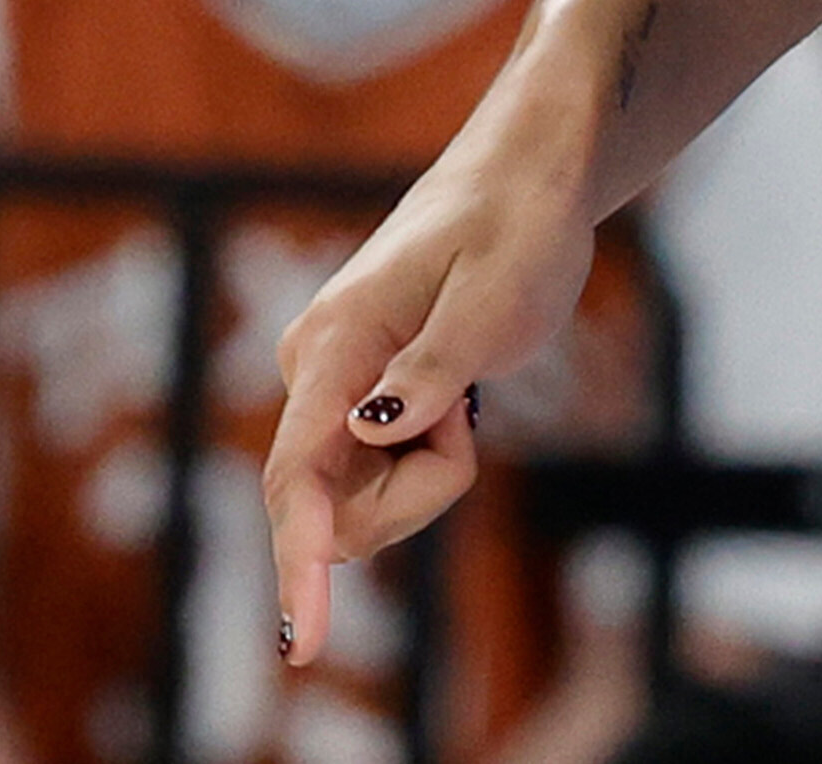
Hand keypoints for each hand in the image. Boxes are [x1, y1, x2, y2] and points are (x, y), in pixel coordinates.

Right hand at [259, 140, 601, 659]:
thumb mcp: (493, 301)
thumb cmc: (516, 229)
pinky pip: (380, 477)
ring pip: (363, 500)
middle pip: (337, 506)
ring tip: (470, 395)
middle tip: (474, 417)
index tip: (302, 641)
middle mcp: (312, 373)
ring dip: (429, 475)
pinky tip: (457, 401)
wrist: (524, 181)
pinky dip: (428, 462)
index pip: (297, 475)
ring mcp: (329, 390)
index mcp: (333, 346)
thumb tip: (371, 430)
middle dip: (416, 494)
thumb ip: (432, 370)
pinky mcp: (352, 402)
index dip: (298, 564)